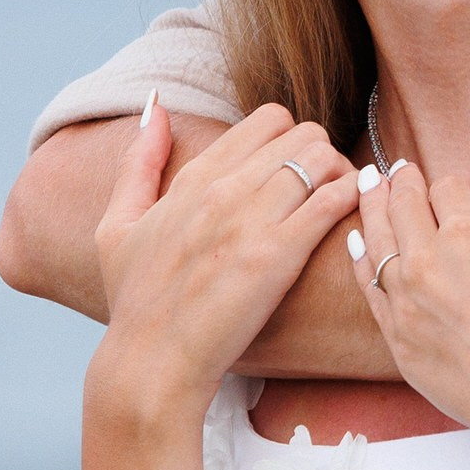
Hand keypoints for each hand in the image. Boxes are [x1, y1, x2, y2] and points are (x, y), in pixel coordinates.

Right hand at [93, 101, 360, 412]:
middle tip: (324, 188)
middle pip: (304, 133)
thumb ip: (138, 162)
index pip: (268, 119)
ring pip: (323, 157)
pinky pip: (332, 199)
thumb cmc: (136, 301)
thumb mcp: (117, 225)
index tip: (294, 170)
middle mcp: (222, 189)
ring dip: (341, 175)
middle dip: (322, 155)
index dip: (291, 139)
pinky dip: (351, 199)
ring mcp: (250, 220)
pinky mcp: (277, 255)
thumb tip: (155, 108)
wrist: (151, 362)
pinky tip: (349, 217)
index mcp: (193, 178)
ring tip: (338, 204)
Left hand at [363, 140, 469, 441]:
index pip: (446, 188)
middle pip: (402, 205)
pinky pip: (368, 285)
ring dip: (371, 208)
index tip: (456, 186)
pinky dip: (360, 258)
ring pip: (377, 239)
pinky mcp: (396, 335)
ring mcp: (405, 298)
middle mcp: (427, 257)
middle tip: (396, 169)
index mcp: (467, 230)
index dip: (453, 183)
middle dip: (401, 182)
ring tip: (366, 187)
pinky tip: (356, 243)